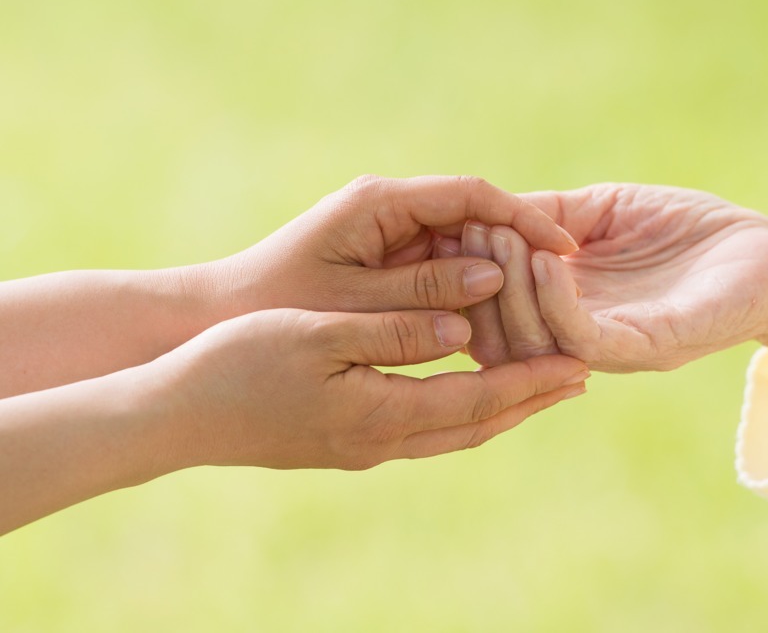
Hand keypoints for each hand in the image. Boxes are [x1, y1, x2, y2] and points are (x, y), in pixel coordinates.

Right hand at [151, 308, 588, 470]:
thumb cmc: (238, 362)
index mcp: (379, 414)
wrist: (175, 415)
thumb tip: (464, 329)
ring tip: (537, 386)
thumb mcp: (318, 334)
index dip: (532, 383)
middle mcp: (379, 442)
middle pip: (477, 425)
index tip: (579, 365)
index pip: (479, 401)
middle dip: (530, 401)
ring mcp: (361, 449)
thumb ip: (396, 332)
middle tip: (578, 377)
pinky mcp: (344, 445)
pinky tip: (466, 392)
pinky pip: (423, 429)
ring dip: (500, 409)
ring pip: (452, 432)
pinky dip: (461, 410)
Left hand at [210, 174, 578, 316]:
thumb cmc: (275, 304)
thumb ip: (423, 291)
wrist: (218, 315)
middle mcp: (389, 209)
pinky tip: (493, 327)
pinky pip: (443, 272)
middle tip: (562, 290)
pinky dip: (469, 296)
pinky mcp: (387, 261)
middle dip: (520, 252)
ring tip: (538, 315)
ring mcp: (390, 234)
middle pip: (475, 219)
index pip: (473, 195)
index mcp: (379, 202)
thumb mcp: (352, 303)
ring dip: (498, 279)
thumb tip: (495, 277)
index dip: (525, 219)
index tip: (564, 251)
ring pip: (464, 248)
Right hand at [460, 183, 767, 401]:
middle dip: (477, 283)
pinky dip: (557, 300)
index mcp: (566, 307)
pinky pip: (586, 338)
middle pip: (501, 336)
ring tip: (503, 240)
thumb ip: (547, 216)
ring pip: (535, 341)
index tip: (451, 228)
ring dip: (510, 289)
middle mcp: (583, 336)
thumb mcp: (603, 210)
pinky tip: (548, 257)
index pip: (492, 310)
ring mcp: (615, 346)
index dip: (465, 271)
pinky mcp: (651, 346)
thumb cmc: (687, 232)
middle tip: (469, 236)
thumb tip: (479, 213)